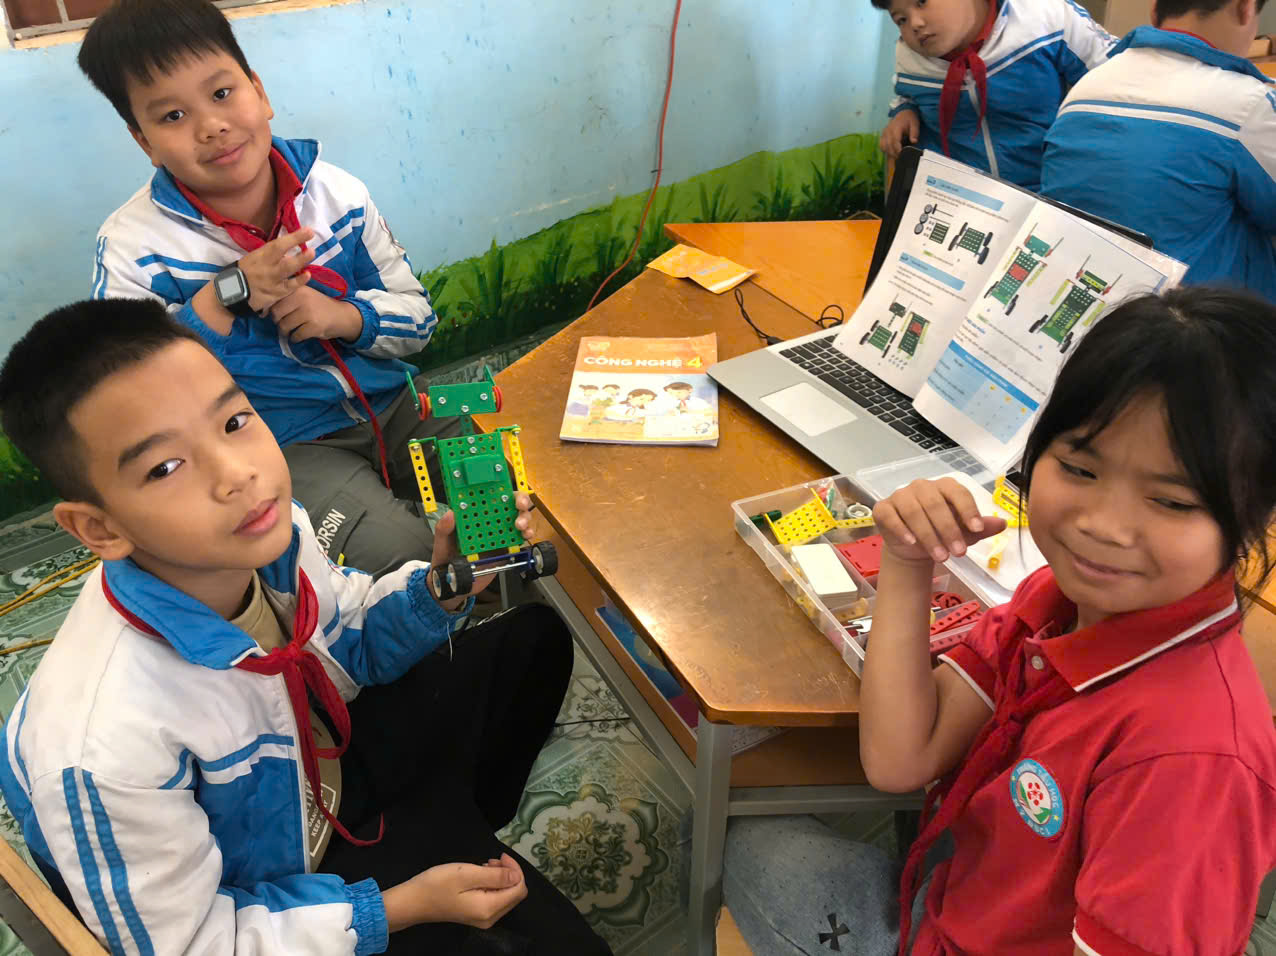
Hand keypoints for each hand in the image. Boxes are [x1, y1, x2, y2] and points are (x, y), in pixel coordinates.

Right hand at [237, 228, 316, 312]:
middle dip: (299, 252)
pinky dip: (299, 281)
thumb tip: (291, 247)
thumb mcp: (255, 257)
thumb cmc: (246, 270)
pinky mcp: (276, 293)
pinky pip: (289, 287)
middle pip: (284, 257)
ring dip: (301, 262)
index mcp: (261, 256)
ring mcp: (272, 281)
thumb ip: (271, 254)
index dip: (294, 237)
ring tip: (311, 254)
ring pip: (287, 271)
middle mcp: (267, 267)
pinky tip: (307, 275)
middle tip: (312, 247)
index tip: (308, 231)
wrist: (233, 291)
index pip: (279, 245)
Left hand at [269, 286, 363, 342]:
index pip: (274, 300)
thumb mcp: (304, 295)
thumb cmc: (318, 306)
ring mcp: (308, 313)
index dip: (271, 310)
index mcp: (298, 289)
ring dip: (286, 332)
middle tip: (284, 323)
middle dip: (278, 321)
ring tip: (292, 330)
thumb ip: (288, 298)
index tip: (277, 314)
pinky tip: (300, 335)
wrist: (341, 316)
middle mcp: (302, 298)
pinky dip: (296, 338)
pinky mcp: (314, 326)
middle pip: (276, 314)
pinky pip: (296, 336)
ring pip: (284, 326)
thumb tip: (264, 310)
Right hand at [382, 854, 526, 932]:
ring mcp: (483, 918)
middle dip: (508, 873)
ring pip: (505, 895)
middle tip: (491, 860)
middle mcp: (490, 918)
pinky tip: (478, 874)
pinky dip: (491, 884)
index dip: (515, 869)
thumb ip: (495, 876)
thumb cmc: (438, 884)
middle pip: (514, 893)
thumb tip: (517, 875)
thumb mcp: (467, 874)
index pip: (519, 889)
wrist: (413, 901)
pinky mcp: (475, 914)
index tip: (500, 856)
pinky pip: (494, 898)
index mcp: (490, 908)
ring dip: (500, 877)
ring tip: (483, 865)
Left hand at [429, 492, 535, 610]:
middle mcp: (489, 523)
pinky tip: (525, 537)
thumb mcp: (441, 542)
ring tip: (520, 526)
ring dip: (525, 519)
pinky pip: (519, 540)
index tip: (505, 490)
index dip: (500, 490)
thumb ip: (443, 529)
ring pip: (519, 520)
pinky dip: (526, 536)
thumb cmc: (445, 559)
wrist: (453, 585)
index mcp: (474, 516)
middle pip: (510, 505)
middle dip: (520, 501)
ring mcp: (500, 535)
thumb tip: (450, 514)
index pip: (490, 497)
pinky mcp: (506, 550)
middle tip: (519, 506)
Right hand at [872, 478, 1005, 564]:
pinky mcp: (883, 508)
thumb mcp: (964, 533)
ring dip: (928, 535)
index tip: (978, 530)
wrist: (914, 547)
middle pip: (935, 504)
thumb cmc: (941, 534)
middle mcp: (921, 487)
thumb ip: (981, 528)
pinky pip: (891, 516)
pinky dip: (901, 529)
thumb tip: (1002, 524)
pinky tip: (912, 542)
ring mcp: (900, 496)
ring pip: (913, 511)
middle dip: (949, 530)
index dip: (968, 510)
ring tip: (940, 557)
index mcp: (944, 487)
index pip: (957, 492)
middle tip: (959, 553)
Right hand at [879, 111, 919, 158]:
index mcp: (895, 128)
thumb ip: (914, 133)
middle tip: (901, 159)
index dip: (898, 150)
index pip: (895, 142)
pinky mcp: (883, 135)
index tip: (902, 156)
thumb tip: (914, 141)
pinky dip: (885, 150)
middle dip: (894, 154)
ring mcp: (884, 133)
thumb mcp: (915, 124)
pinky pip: (881, 145)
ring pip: (884, 147)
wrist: (903, 111)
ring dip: (889, 153)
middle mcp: (888, 131)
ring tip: (897, 156)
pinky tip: (891, 152)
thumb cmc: (910, 118)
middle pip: (888, 146)